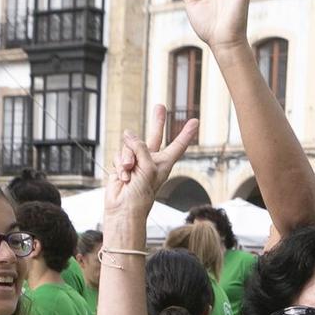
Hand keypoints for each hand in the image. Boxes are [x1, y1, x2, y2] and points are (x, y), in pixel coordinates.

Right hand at [104, 105, 200, 232]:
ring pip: (129, 146)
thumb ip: (140, 146)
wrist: (124, 208)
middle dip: (157, 121)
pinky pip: (118, 155)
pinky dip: (119, 164)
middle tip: (160, 106)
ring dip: (127, 158)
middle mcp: (151, 160)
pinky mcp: (122, 165)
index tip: (196, 121)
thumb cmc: (141, 193)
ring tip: (129, 172)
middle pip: (155, 136)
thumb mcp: (148, 167)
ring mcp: (136, 162)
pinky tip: (122, 177)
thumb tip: (127, 133)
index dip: (186, 133)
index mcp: (164, 163)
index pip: (178, 145)